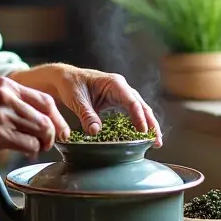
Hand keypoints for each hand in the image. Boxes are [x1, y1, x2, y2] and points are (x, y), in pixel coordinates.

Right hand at [0, 76, 71, 157]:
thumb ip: (11, 101)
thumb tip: (37, 118)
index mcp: (7, 85)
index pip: (45, 100)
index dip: (57, 117)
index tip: (59, 129)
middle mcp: (7, 96)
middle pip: (46, 117)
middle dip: (52, 134)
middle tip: (49, 143)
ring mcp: (3, 115)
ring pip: (41, 131)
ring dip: (42, 144)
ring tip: (35, 148)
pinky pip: (29, 145)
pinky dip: (32, 151)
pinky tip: (25, 152)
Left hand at [10, 64, 161, 145]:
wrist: (64, 78)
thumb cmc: (70, 84)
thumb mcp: (77, 99)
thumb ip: (87, 115)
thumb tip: (96, 132)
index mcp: (114, 83)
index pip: (132, 101)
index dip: (139, 117)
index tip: (143, 132)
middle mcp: (121, 87)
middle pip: (141, 105)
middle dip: (151, 123)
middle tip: (157, 141)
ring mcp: (121, 93)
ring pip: (140, 108)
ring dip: (148, 124)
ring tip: (155, 142)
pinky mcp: (117, 100)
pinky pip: (132, 111)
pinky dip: (139, 123)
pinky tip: (142, 136)